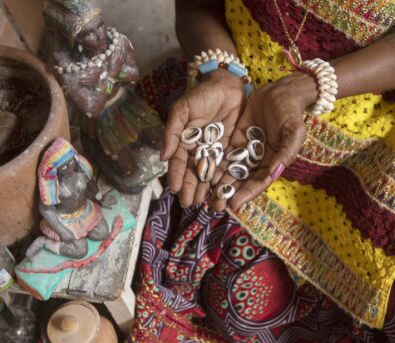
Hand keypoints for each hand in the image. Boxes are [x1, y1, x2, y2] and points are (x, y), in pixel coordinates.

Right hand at [162, 70, 245, 206]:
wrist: (227, 85)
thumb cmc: (201, 95)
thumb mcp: (182, 109)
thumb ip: (172, 131)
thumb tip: (163, 156)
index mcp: (184, 141)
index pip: (179, 162)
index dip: (177, 176)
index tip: (175, 189)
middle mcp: (199, 149)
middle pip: (194, 172)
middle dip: (192, 188)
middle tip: (190, 204)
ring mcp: (215, 151)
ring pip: (210, 174)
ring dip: (208, 189)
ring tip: (207, 203)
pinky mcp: (231, 150)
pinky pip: (227, 167)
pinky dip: (225, 180)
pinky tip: (222, 191)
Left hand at [208, 73, 315, 211]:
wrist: (281, 92)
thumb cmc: (291, 112)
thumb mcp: (294, 131)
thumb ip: (286, 152)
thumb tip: (273, 173)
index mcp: (273, 162)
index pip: (259, 183)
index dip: (246, 194)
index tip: (233, 204)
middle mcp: (258, 160)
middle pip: (241, 181)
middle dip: (228, 194)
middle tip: (213, 206)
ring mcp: (245, 150)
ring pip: (229, 170)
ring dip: (217, 183)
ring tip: (204, 196)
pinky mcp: (235, 139)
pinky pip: (223, 153)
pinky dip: (213, 163)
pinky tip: (201, 172)